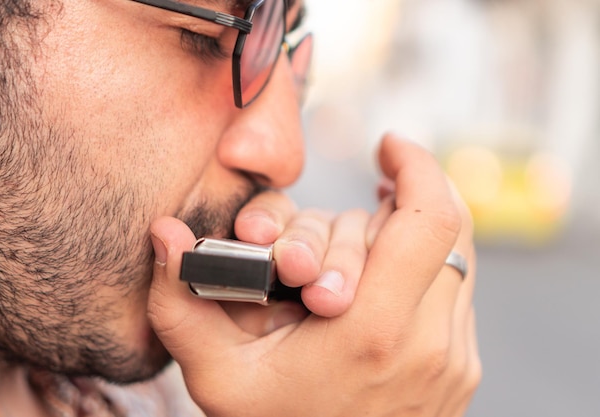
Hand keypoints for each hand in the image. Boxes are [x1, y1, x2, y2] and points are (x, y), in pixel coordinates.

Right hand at [147, 134, 479, 416]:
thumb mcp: (214, 376)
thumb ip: (182, 300)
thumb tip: (165, 233)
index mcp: (373, 332)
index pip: (430, 218)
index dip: (417, 165)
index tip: (388, 145)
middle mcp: (430, 342)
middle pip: (443, 229)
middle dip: (394, 205)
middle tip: (357, 207)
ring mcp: (454, 360)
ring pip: (453, 259)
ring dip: (410, 237)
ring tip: (360, 248)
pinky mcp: (460, 371)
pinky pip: (455, 292)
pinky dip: (423, 270)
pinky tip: (379, 283)